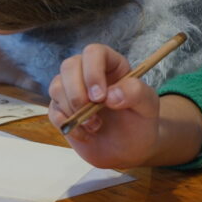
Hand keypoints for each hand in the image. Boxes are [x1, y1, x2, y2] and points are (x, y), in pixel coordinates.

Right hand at [48, 44, 162, 167]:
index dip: (93, 72)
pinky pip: (53, 111)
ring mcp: (72, 90)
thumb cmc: (139, 123)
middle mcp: (87, 73)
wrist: (127, 149)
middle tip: (94, 114)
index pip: (94, 52)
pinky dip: (67, 124)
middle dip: (77, 93)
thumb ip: (136, 93)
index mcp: (110, 65)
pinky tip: (85, 134)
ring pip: (56, 87)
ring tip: (95, 126)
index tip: (100, 97)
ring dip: (73, 110)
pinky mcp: (61, 109)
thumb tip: (111, 94)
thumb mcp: (148, 107)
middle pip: (69, 66)